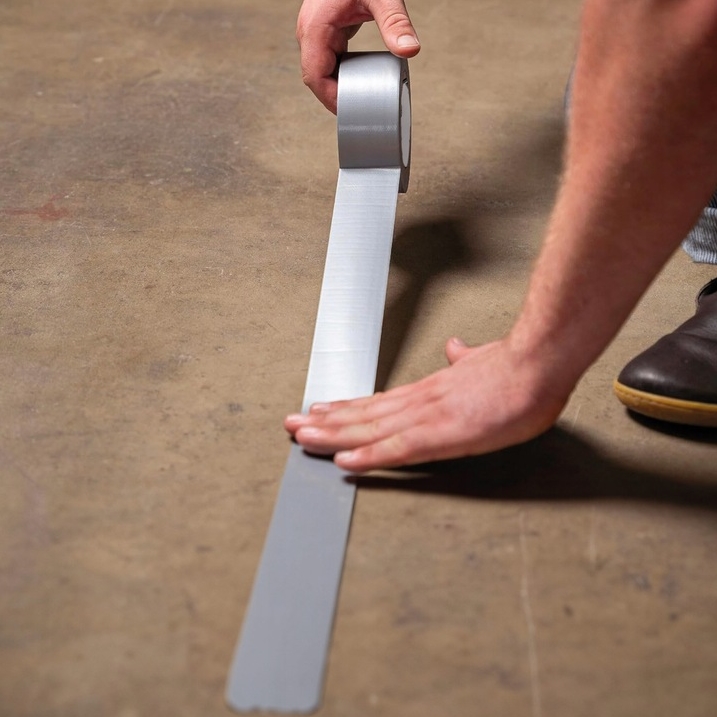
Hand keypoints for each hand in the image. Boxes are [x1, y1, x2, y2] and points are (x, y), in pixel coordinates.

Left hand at [285, 336, 570, 471]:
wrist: (536, 363)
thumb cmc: (515, 369)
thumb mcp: (482, 361)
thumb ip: (463, 360)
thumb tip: (456, 349)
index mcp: (430, 392)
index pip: (378, 402)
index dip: (347, 408)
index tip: (322, 411)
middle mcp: (420, 403)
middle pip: (364, 415)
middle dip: (326, 422)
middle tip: (292, 425)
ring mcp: (427, 418)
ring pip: (370, 430)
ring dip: (333, 436)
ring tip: (302, 438)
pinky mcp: (441, 434)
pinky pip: (397, 450)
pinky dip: (369, 457)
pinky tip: (345, 462)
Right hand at [296, 0, 420, 112]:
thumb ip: (395, 23)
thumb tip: (409, 50)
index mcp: (315, 27)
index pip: (314, 76)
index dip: (330, 99)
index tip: (349, 113)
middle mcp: (310, 31)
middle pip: (315, 77)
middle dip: (334, 98)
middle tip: (359, 114)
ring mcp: (315, 31)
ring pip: (320, 69)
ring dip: (337, 87)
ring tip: (359, 104)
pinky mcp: (326, 29)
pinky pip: (327, 59)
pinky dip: (340, 73)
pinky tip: (357, 83)